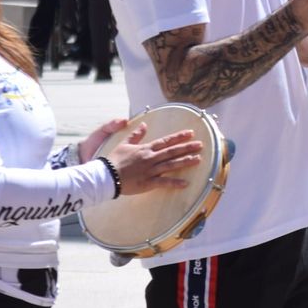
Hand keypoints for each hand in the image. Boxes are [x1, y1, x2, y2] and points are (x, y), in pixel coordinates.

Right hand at [76, 118, 203, 194]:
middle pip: (172, 151)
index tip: (190, 133)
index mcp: (146, 149)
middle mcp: (151, 158)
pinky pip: (164, 182)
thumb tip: (143, 125)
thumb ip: (135, 135)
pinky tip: (186, 183)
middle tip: (201, 145)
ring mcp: (150, 170)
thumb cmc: (114, 160)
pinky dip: (175, 183)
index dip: (179, 137)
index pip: (166, 141)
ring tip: (198, 159)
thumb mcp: (124, 144)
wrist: (106, 175)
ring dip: (185, 161)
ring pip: (171, 164)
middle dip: (188, 147)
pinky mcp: (148, 182)